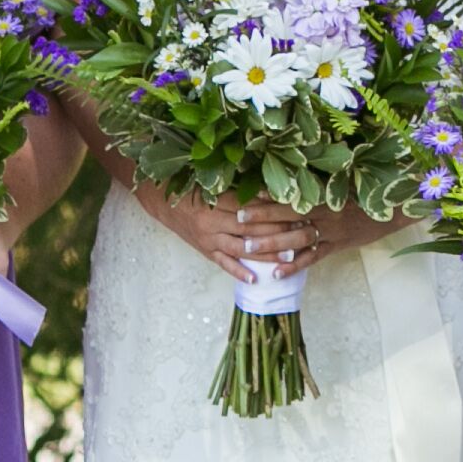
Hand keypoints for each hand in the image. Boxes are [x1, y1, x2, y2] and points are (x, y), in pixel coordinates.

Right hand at [141, 183, 329, 280]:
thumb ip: (238, 188)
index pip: (250, 208)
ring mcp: (208, 239)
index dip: (273, 210)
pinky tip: (257, 278)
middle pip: (250, 229)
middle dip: (277, 231)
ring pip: (241, 248)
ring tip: (289, 256)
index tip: (295, 210)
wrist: (161, 199)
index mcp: (215, 201)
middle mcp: (212, 222)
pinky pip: (224, 264)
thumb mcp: (212, 182)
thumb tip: (269, 190)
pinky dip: (240, 272)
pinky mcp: (204, 251)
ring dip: (266, 254)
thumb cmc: (190, 187)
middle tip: (301, 232)